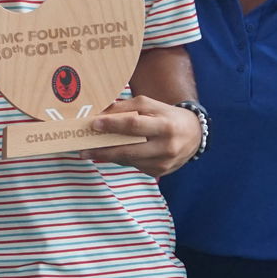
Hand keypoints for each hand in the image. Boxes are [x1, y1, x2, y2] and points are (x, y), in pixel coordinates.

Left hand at [82, 96, 199, 176]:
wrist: (193, 135)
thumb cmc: (167, 115)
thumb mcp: (150, 105)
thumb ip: (126, 108)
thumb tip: (100, 113)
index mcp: (165, 126)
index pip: (134, 125)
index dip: (112, 124)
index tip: (93, 123)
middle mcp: (166, 147)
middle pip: (128, 150)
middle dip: (103, 150)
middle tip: (83, 149)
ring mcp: (163, 163)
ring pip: (129, 160)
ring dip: (108, 156)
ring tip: (90, 151)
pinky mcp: (159, 172)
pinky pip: (134, 165)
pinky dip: (120, 159)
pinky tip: (110, 154)